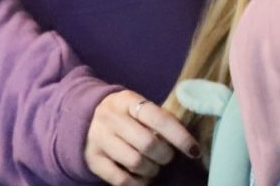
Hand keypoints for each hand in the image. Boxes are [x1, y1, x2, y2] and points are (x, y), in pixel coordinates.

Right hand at [84, 90, 199, 184]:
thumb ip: (158, 118)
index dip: (180, 136)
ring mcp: (99, 139)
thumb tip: (188, 140)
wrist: (85, 119)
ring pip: (136, 163)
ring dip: (153, 170)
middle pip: (148, 144)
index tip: (194, 150)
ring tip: (155, 167)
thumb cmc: (124, 115)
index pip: (159, 118)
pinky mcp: (93, 160)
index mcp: (127, 100)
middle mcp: (111, 118)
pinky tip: (143, 178)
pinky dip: (138, 183)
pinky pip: (121, 180)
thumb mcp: (137, 107)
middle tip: (168, 157)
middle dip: (165, 155)